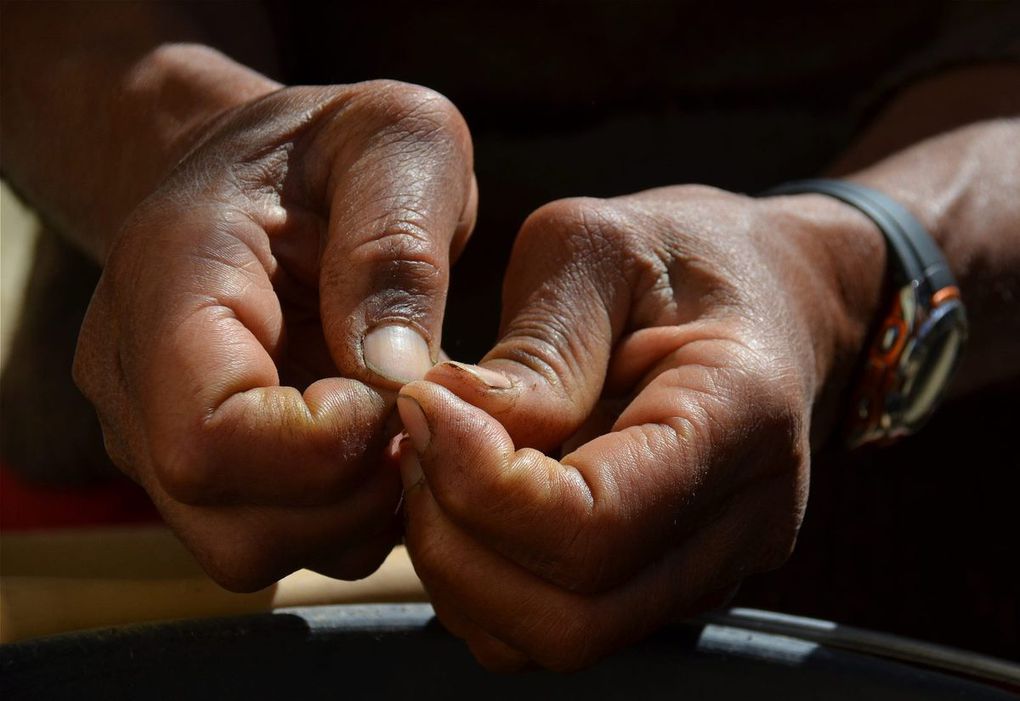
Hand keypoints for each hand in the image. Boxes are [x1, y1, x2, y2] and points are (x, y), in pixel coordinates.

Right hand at [74, 81, 476, 590]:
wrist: (267, 169)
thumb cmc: (333, 149)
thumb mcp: (395, 142)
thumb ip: (396, 242)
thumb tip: (393, 373)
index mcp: (171, 281)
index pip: (207, 439)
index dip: (325, 445)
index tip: (398, 390)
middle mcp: (136, 378)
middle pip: (231, 524)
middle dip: (352, 492)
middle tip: (416, 415)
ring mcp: (157, 433)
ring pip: (251, 550)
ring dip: (352, 512)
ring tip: (400, 424)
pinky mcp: (199, 465)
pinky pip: (272, 540)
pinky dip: (341, 517)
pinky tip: (377, 444)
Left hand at [396, 186, 883, 669]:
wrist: (770, 297)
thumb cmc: (685, 256)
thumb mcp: (601, 247)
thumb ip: (537, 344)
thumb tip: (449, 419)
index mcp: (741, 418)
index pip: (596, 525)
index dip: (482, 485)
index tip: (420, 405)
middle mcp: (742, 522)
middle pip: (573, 617)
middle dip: (457, 539)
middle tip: (417, 441)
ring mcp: (710, 568)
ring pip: (558, 640)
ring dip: (462, 568)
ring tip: (438, 465)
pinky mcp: (668, 583)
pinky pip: (555, 628)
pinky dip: (484, 582)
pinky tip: (468, 499)